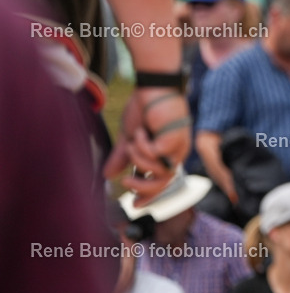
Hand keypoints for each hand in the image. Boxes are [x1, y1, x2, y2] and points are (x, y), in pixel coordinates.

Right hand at [104, 88, 190, 203]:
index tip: (135, 205)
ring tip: (133, 142)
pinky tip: (141, 132)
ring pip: (159, 171)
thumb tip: (108, 176)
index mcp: (166, 153)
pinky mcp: (177, 139)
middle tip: (126, 184)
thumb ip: (121, 157)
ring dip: (139, 159)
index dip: (150, 195)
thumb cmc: (144, 108)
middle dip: (144, 187)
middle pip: (164, 182)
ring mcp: (178, 146)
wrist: (153, 87)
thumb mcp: (128, 137)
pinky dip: (143, 146)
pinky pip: (156, 155)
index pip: (161, 180)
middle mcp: (175, 152)